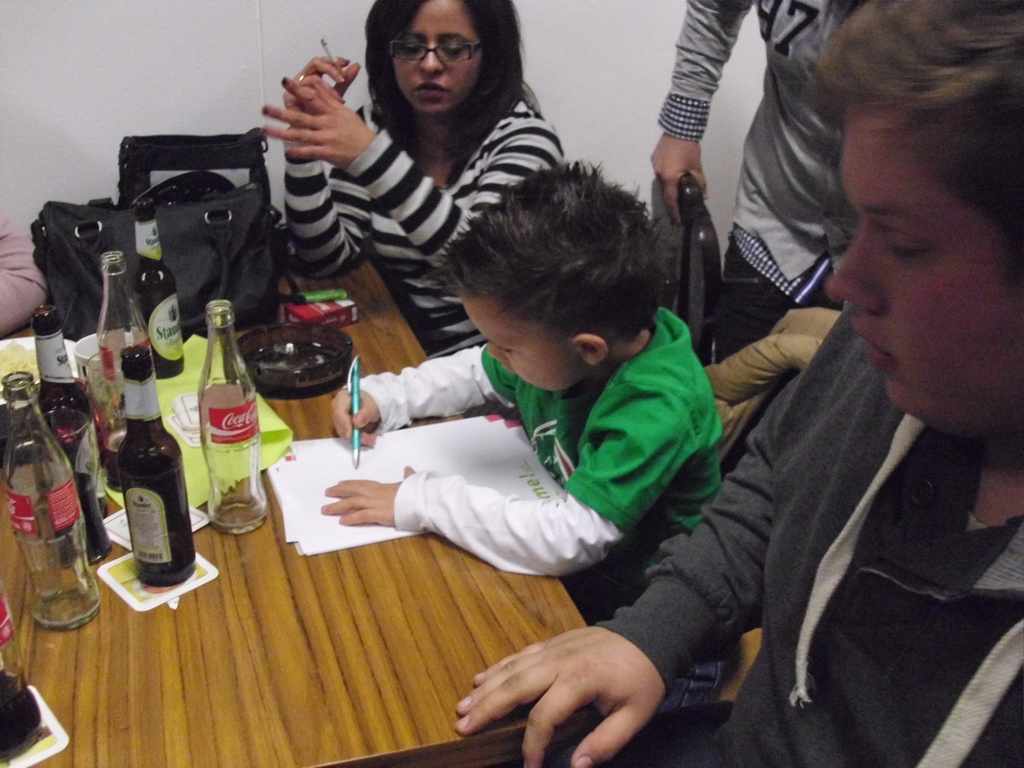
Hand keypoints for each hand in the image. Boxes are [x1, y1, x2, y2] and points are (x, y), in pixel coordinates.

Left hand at [263, 77, 376, 168]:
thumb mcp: (345, 112)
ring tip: (266, 130)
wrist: (370, 154)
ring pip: (301, 134)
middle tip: (264, 109)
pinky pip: (310, 152)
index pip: (312, 97)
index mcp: (331, 112)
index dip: (298, 90)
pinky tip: (287, 151)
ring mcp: (326, 138)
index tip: (285, 82)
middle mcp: (327, 123)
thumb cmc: (357, 132)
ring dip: (282, 132)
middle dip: (281, 112)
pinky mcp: (328, 152)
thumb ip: (329, 98)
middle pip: (301, 116)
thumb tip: (317, 82)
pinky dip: (299, 152)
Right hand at [284, 56, 360, 109]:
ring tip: (339, 99)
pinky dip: (317, 96)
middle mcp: (304, 77)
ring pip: (311, 77)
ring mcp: (295, 86)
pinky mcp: (289, 96)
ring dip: (327, 87)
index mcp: (314, 74)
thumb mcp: (336, 95)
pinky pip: (303, 91)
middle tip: (342, 79)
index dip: (335, 61)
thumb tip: (356, 65)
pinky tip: (326, 104)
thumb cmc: (321, 115)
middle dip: (331, 69)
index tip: (347, 63)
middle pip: (315, 63)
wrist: (312, 135)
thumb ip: (345, 81)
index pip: (324, 61)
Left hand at [321, 467, 414, 525]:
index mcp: (382, 486)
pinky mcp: (377, 514)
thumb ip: (407, 476)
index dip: (350, 484)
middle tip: (327, 492)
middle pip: (353, 490)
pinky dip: (350, 518)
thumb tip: (408, 469)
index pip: (362, 483)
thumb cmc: (415, 491)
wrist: (418, 500)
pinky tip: (342, 521)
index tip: (340, 483)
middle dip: (339, 491)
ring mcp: (374, 503)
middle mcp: (375, 493)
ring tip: (326, 509)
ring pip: (352, 503)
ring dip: (337, 505)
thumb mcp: (410, 482)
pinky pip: (360, 516)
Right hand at [331, 389, 380, 445]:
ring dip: (359, 438)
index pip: (339, 413)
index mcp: (342, 398)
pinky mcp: (343, 428)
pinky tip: (369, 438)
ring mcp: (339, 419)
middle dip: (354, 434)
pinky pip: (349, 436)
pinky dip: (359, 439)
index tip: (351, 434)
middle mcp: (337, 409)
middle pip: (340, 425)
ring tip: (372, 437)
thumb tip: (356, 423)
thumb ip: (365, 413)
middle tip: (368, 438)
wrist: (372, 406)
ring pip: (344, 433)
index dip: (344, 425)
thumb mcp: (371, 406)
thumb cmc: (370, 403)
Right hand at [455, 627, 664, 767]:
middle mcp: (559, 662)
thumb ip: (606, 743)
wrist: (649, 636)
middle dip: (488, 708)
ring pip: (512, 668)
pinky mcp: (551, 643)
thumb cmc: (641, 679)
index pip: (545, 716)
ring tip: (462, 708)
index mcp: (580, 681)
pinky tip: (480, 679)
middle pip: (516, 686)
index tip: (530, 767)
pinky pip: (518, 655)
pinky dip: (497, 667)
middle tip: (462, 728)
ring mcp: (553, 649)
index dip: (534, 744)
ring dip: (485, 688)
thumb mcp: (635, 716)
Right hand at [651, 134, 705, 224]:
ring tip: (677, 187)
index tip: (677, 220)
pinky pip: (660, 171)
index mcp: (669, 177)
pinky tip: (673, 171)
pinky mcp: (654, 158)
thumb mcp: (697, 166)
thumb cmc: (689, 148)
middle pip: (665, 191)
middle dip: (672, 198)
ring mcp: (655, 165)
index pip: (671, 199)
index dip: (674, 211)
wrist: (679, 127)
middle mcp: (659, 173)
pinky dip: (666, 175)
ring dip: (669, 185)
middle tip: (679, 206)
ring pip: (662, 180)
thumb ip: (700, 182)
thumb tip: (704, 196)